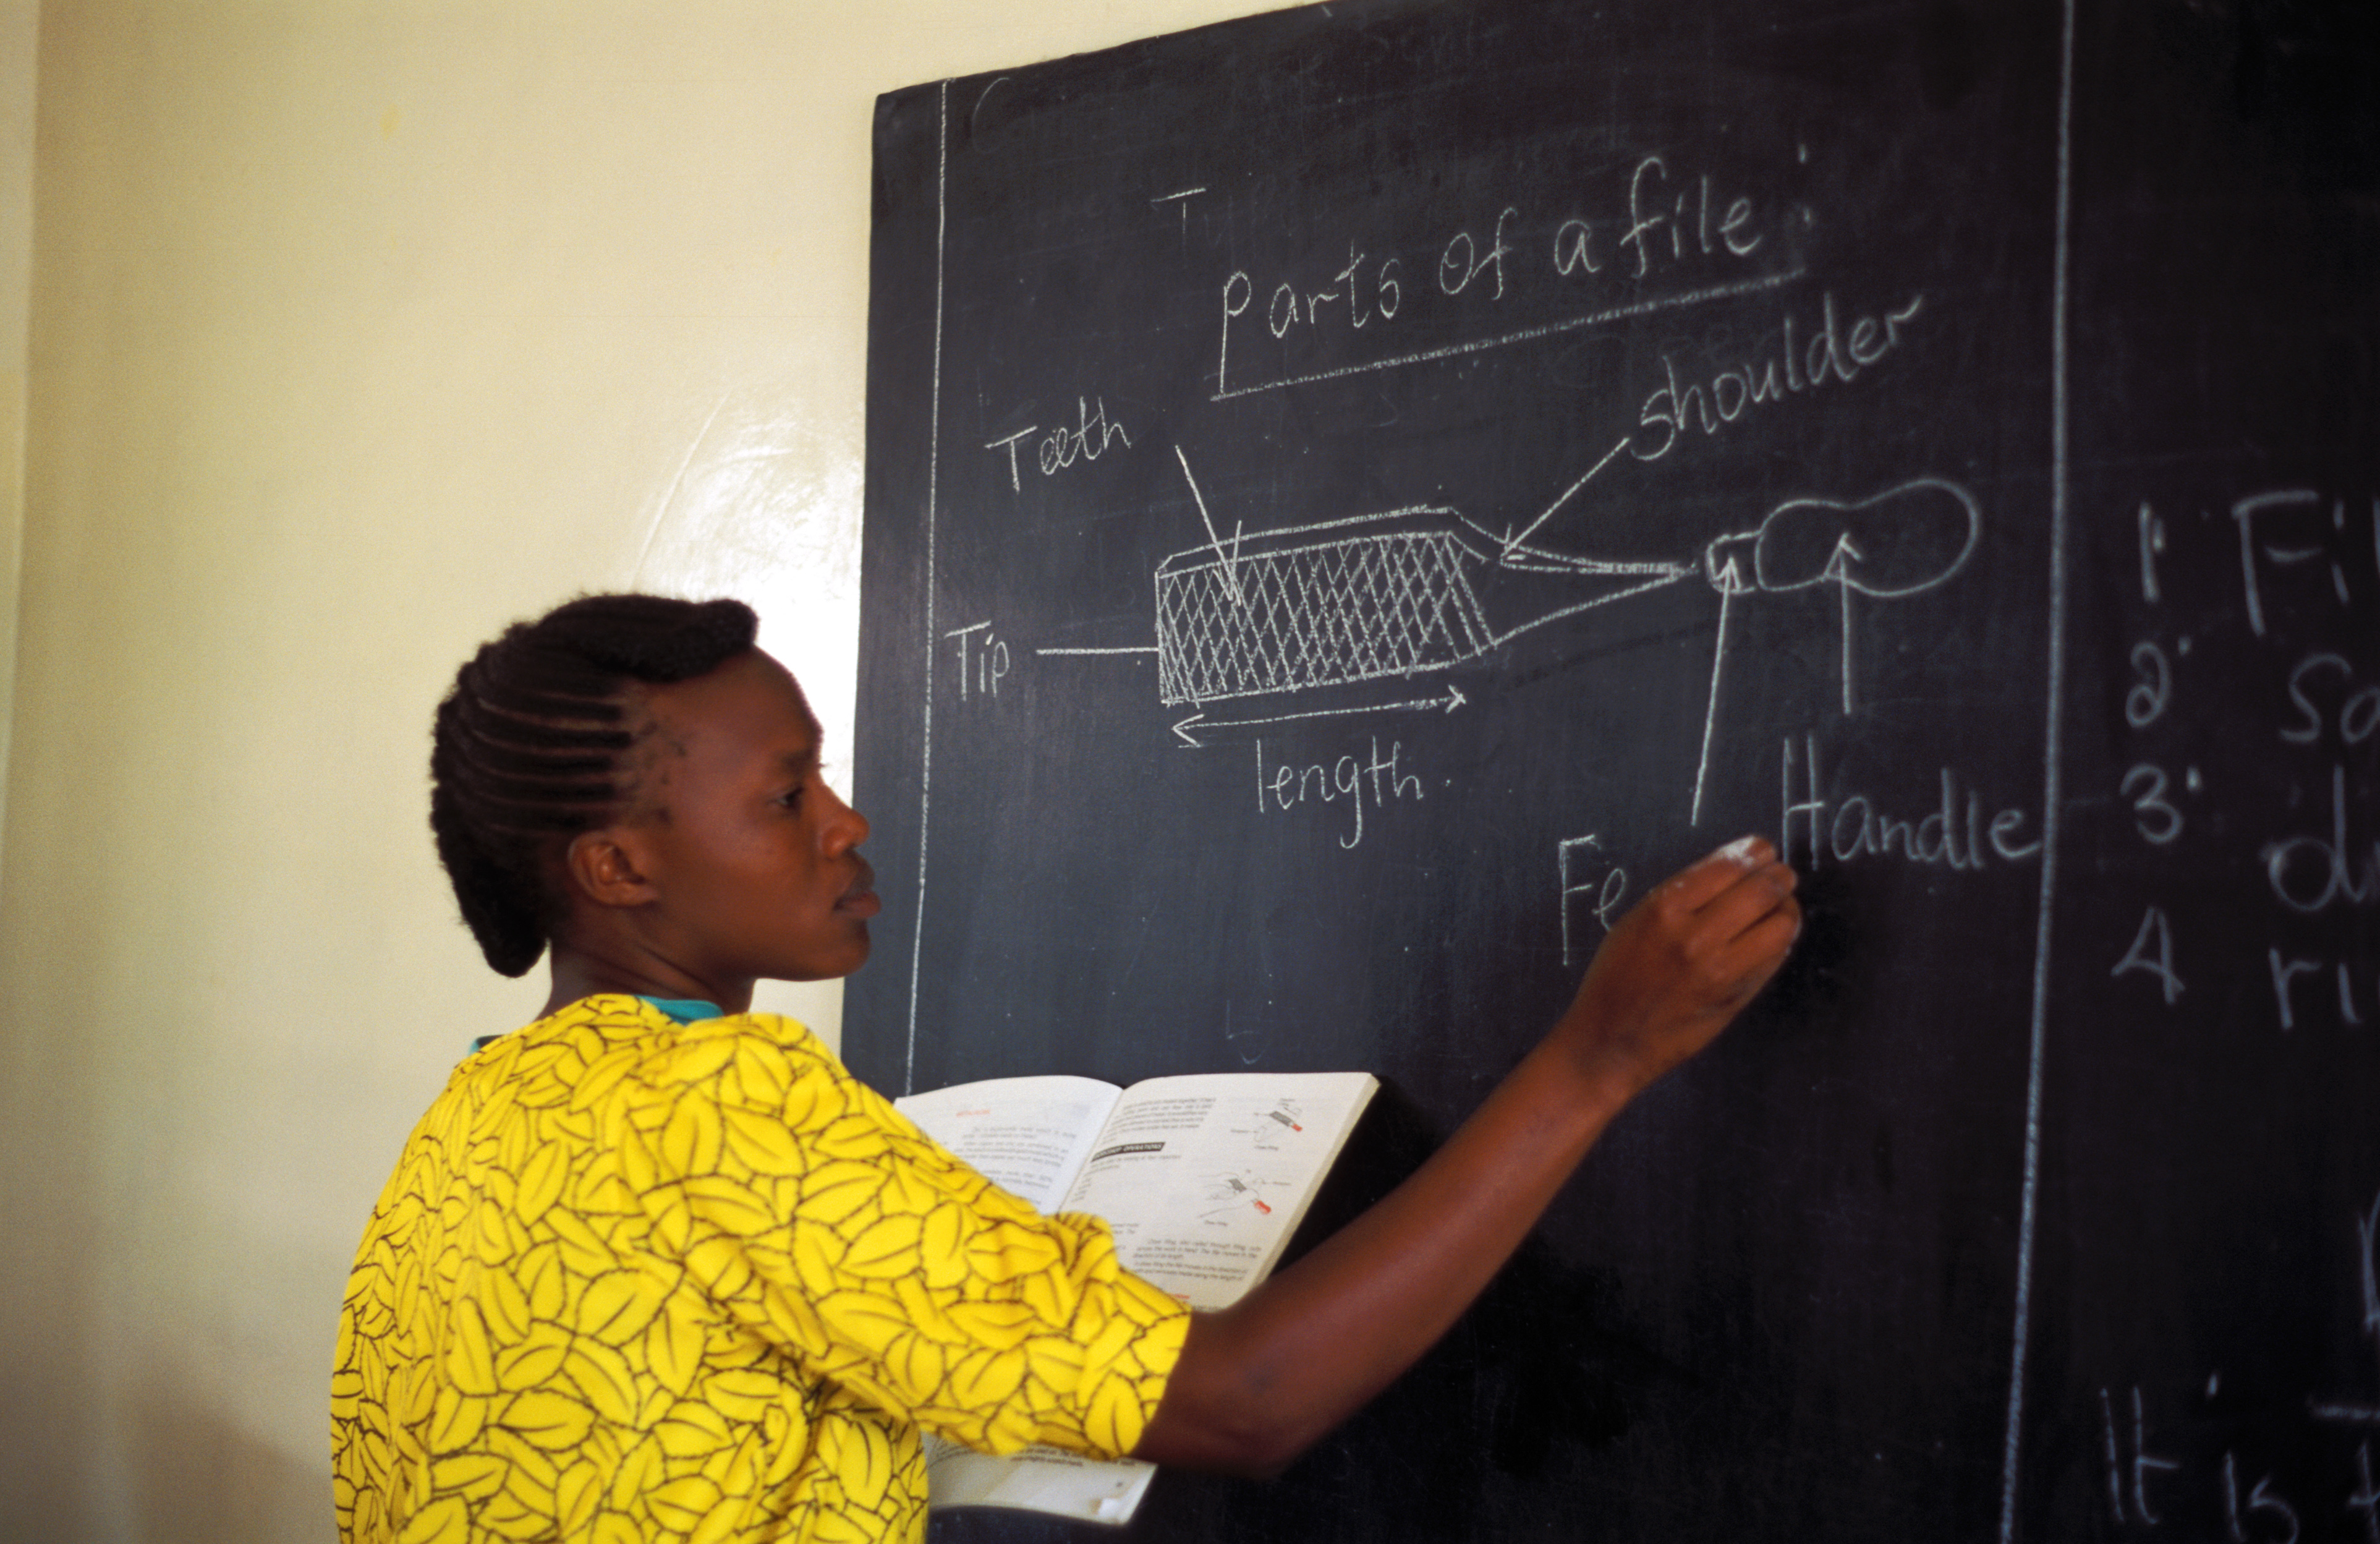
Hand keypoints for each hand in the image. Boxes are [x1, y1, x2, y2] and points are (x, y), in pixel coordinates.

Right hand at [1554, 836, 1798, 1095]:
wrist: (1610, 1040)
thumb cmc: (1617, 978)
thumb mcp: (1636, 921)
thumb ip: (1684, 897)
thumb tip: (1737, 870)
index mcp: (1663, 909)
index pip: (1729, 865)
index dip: (1753, 852)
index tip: (1761, 850)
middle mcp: (1695, 937)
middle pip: (1761, 890)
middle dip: (1779, 876)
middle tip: (1781, 874)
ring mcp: (1719, 970)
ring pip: (1780, 924)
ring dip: (1786, 908)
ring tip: (1781, 905)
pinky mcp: (1736, 996)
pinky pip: (1774, 957)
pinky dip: (1778, 940)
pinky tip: (1769, 936)